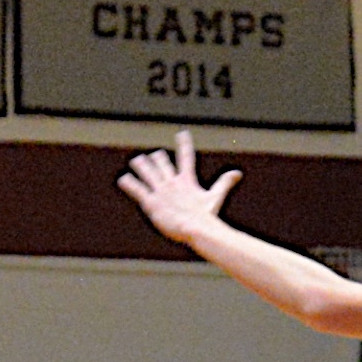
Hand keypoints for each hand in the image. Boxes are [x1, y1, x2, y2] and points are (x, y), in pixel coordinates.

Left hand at [118, 131, 241, 247]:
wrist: (195, 227)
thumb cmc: (206, 216)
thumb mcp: (215, 197)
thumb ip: (224, 182)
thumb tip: (238, 173)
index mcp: (187, 180)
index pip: (186, 157)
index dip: (184, 144)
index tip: (182, 133)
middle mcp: (172, 182)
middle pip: (162, 163)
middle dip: (157, 159)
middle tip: (154, 156)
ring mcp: (160, 191)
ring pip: (147, 172)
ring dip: (142, 166)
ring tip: (137, 161)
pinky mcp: (151, 202)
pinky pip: (137, 189)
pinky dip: (130, 183)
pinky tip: (123, 179)